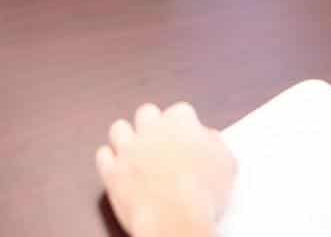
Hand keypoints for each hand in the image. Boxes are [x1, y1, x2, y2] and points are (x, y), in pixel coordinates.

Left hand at [96, 102, 234, 236]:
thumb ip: (216, 143)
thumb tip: (209, 139)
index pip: (181, 111)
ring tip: (136, 151)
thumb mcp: (227, 164)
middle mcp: (150, 129)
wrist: (175, 218)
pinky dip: (110, 160)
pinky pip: (103, 155)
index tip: (187, 137)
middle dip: (153, 124)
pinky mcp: (112, 171)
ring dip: (127, 138)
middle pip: (146, 113)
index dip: (184, 125)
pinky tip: (119, 167)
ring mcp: (128, 149)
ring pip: (119, 129)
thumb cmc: (203, 194)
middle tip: (161, 142)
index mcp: (180, 122)